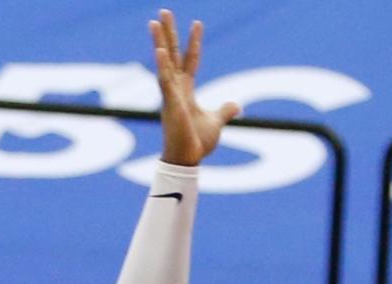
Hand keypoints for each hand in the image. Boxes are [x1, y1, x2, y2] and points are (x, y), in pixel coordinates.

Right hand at [151, 9, 238, 166]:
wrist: (188, 161)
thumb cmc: (197, 144)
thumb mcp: (216, 122)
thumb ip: (224, 111)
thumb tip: (237, 105)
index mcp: (185, 91)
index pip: (190, 60)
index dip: (194, 42)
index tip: (197, 23)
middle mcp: (175, 88)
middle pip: (172, 54)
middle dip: (168, 32)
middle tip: (163, 11)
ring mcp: (170, 94)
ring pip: (164, 62)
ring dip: (159, 41)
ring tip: (153, 21)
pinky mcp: (170, 103)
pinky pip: (164, 81)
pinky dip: (162, 65)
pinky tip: (160, 50)